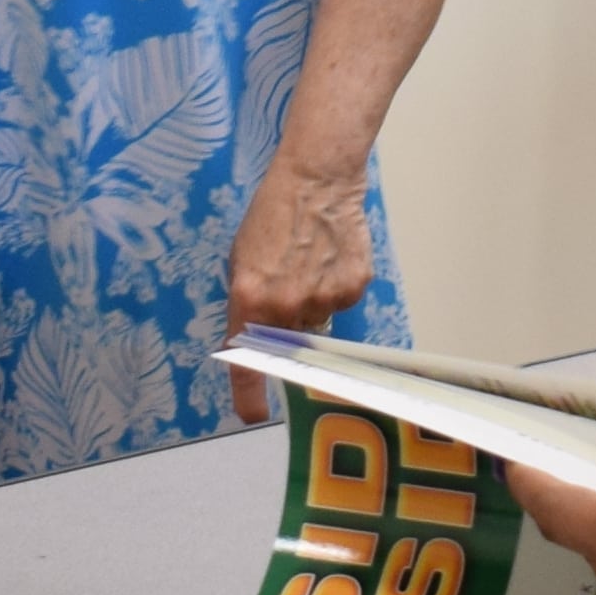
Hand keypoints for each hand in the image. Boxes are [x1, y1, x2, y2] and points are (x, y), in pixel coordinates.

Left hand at [221, 156, 376, 417]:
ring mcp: (323, 299)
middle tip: (290, 281)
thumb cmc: (273, 213)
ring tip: (312, 259)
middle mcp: (286, 306)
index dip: (248, 394)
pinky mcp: (352, 288)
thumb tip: (257, 334)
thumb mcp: (243, 258)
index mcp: (250, 298)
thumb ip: (249, 301)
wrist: (316, 179)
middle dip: (288, 321)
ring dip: (314, 300)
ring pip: (318, 320)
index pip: (246, 361)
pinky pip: (342, 303)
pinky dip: (337, 286)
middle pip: (289, 339)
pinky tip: (333, 256)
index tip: (252, 415)